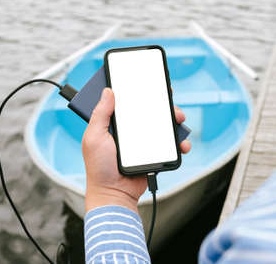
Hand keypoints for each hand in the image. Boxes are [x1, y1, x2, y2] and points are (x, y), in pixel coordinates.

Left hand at [82, 88, 190, 212]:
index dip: (139, 91)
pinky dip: (179, 142)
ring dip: (174, 121)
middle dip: (162, 104)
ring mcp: (144, 142)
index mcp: (115, 124)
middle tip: (168, 100)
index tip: (149, 82)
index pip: (128, 102)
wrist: (114, 194)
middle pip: (150, 110)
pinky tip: (181, 143)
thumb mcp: (94, 137)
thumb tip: (108, 91)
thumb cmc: (99, 168)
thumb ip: (100, 114)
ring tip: (179, 120)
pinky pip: (171, 144)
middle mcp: (131, 130)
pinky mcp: (155, 153)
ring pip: (164, 125)